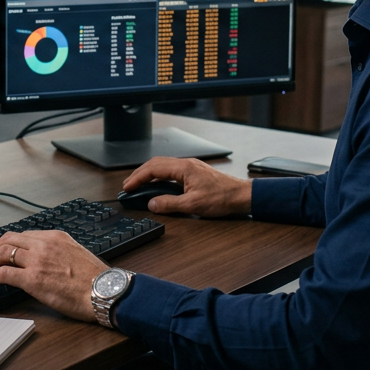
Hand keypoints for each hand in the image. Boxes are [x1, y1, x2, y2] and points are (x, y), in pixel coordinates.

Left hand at [0, 230, 107, 321]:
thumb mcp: (76, 253)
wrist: (104, 291)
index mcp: (55, 237)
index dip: (9, 242)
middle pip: (9, 240)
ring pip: (3, 253)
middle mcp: (44, 244)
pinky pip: (4, 273)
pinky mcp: (32, 279)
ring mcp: (37, 260)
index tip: (4, 249)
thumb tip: (47, 260)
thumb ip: (59, 252)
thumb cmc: (96, 279)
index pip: (24, 234)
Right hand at [123, 156, 252, 216]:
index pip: (153, 169)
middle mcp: (186, 164)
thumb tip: (152, 204)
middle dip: (139, 174)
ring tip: (139, 184)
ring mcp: (190, 167)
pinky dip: (159, 176)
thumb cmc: (222, 198)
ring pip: (163, 166)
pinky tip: (157, 185)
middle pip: (155, 164)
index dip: (137, 178)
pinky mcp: (194, 172)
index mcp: (183, 168)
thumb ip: (170, 204)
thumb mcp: (193, 205)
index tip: (127, 187)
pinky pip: (171, 170)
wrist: (241, 195)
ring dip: (149, 174)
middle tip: (128, 185)